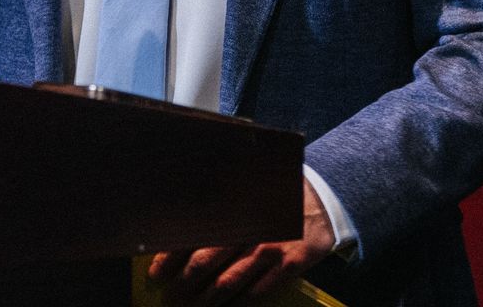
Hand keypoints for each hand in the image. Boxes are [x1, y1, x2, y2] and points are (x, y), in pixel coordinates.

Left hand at [147, 177, 336, 303]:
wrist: (326, 201)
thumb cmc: (278, 196)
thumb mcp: (249, 189)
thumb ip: (221, 207)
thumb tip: (180, 228)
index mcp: (236, 206)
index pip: (194, 234)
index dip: (171, 256)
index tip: (156, 273)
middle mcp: (251, 227)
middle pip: (205, 262)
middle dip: (183, 284)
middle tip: (170, 297)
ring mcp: (272, 248)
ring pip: (227, 282)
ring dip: (205, 300)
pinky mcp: (290, 265)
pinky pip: (257, 292)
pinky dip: (238, 304)